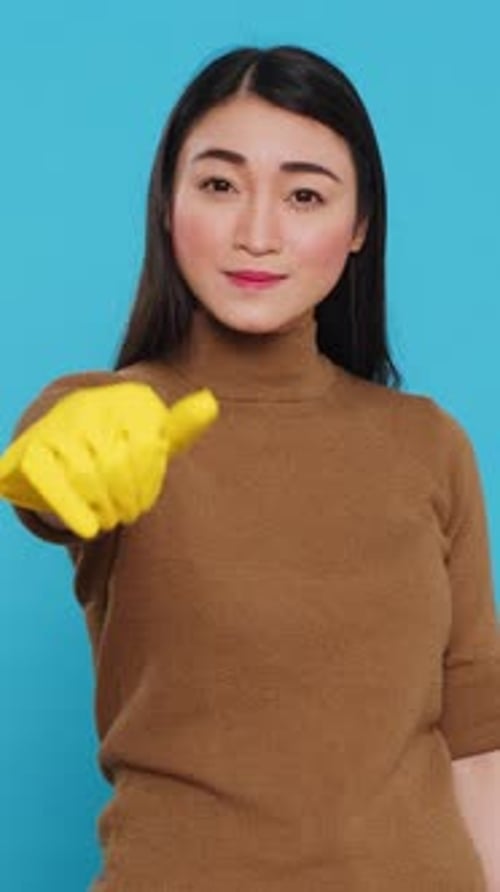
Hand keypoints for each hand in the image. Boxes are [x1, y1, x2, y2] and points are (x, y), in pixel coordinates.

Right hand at [0, 382, 218, 538]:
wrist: (58, 425)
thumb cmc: (118, 436)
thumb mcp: (151, 428)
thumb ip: (180, 427)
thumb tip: (209, 405)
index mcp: (129, 399)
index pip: (149, 449)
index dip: (149, 483)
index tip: (145, 502)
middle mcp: (94, 403)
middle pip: (118, 465)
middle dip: (127, 499)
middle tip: (127, 516)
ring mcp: (62, 424)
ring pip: (89, 476)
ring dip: (104, 507)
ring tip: (109, 520)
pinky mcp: (34, 448)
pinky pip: (55, 482)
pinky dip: (72, 509)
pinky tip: (89, 530)